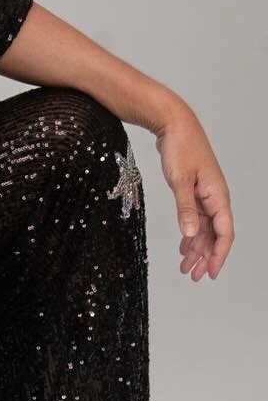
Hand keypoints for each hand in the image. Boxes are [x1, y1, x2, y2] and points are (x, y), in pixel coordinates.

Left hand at [153, 106, 233, 281]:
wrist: (174, 123)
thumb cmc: (180, 147)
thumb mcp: (180, 180)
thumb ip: (186, 208)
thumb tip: (192, 235)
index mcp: (218, 196)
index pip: (225, 233)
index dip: (219, 255)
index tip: (211, 273)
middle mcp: (215, 198)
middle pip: (215, 235)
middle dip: (205, 257)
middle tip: (193, 276)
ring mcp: (205, 194)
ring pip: (205, 229)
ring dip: (196, 248)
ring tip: (185, 267)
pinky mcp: (194, 190)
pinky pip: (196, 219)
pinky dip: (190, 233)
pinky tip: (183, 246)